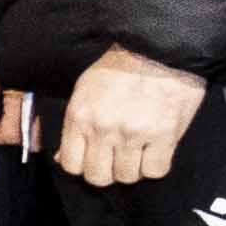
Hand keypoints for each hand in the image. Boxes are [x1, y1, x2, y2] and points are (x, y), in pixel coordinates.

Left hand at [53, 44, 207, 187]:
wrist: (159, 48)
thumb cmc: (121, 68)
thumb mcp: (85, 91)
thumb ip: (75, 127)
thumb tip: (62, 159)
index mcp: (79, 116)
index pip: (70, 165)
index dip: (84, 166)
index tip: (95, 159)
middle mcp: (102, 128)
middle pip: (98, 177)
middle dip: (108, 171)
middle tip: (119, 158)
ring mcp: (133, 133)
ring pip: (128, 177)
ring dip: (134, 168)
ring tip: (140, 150)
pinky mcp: (164, 135)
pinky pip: (156, 171)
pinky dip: (156, 165)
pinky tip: (157, 149)